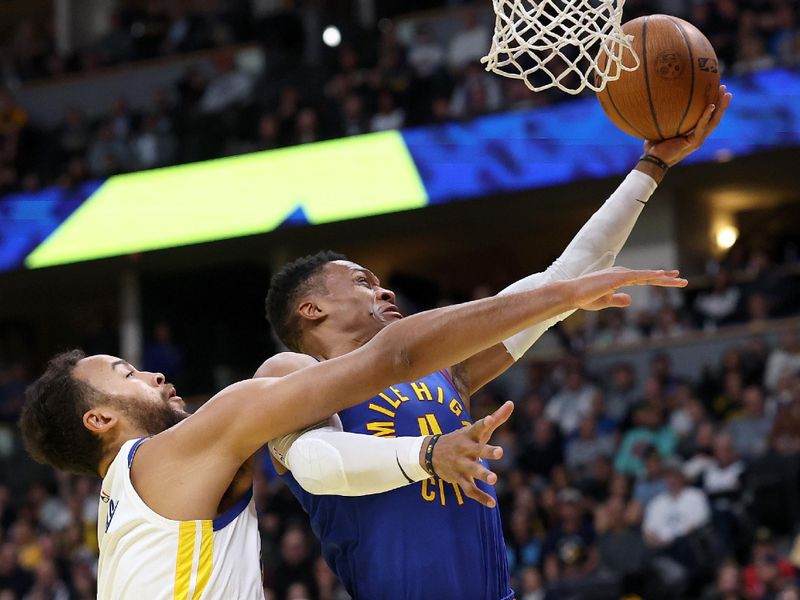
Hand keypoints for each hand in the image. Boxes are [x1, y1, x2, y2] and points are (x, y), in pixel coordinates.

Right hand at [428, 401, 513, 507]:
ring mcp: (461, 464)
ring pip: (472, 470)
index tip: (490, 419)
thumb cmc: (463, 439)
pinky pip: (469, 489)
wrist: (431, 453)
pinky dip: (480, 497)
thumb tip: (511, 403)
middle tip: (500, 452)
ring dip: (482, 474)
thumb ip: (497, 418)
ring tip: (493, 479)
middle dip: (487, 451)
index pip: (477, 427)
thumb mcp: (477, 429)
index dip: (484, 423)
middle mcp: (465, 449)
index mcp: (470, 435)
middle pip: (477, 450)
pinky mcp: (459, 478)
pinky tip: (491, 503)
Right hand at [567, 266, 687, 310]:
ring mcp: (620, 275)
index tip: (670, 277)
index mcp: (619, 278)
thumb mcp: (605, 302)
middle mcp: (621, 274)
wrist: (571, 294)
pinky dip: (650, 275)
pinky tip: (661, 275)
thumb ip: (618, 300)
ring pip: (646, 276)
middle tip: (683, 280)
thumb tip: (631, 300)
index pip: (642, 278)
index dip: (656, 278)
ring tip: (680, 280)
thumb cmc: (584, 298)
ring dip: (663, 278)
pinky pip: (637, 276)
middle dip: (666, 278)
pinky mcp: (616, 278)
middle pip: (648, 276)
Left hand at [644, 85, 732, 166]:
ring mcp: (697, 140)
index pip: (706, 118)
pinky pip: (701, 127)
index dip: (712, 105)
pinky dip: (706, 116)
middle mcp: (698, 136)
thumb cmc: (654, 147)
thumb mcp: (661, 128)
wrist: (653, 161)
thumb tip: (657, 101)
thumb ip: (664, 118)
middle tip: (723, 87)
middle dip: (721, 103)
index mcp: (692, 134)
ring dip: (720, 107)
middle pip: (714, 117)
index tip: (714, 90)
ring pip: (713, 122)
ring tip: (726, 94)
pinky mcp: (693, 142)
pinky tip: (710, 105)